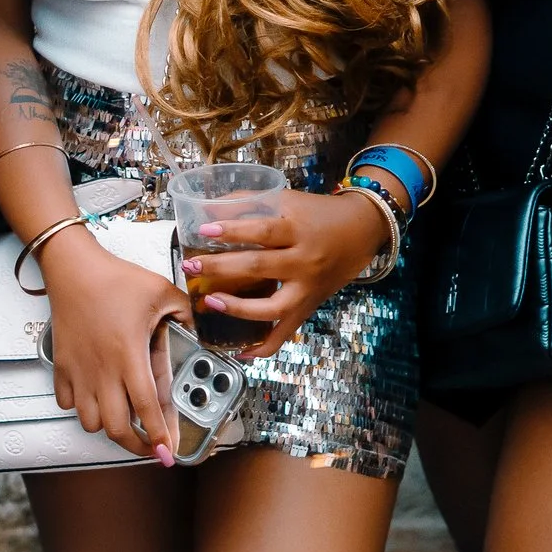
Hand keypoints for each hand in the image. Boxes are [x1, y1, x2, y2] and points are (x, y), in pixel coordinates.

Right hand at [38, 233, 191, 461]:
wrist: (73, 268)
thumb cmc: (115, 278)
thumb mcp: (161, 291)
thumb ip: (185, 312)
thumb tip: (199, 325)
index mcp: (129, 356)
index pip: (146, 408)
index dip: (159, 435)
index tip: (167, 452)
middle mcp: (102, 371)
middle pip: (116, 428)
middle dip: (136, 444)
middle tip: (151, 444)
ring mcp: (79, 372)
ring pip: (89, 422)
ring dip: (108, 427)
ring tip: (124, 420)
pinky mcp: (61, 367)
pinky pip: (67, 403)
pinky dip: (81, 408)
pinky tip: (95, 398)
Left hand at [180, 190, 391, 359]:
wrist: (360, 232)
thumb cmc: (319, 213)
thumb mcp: (288, 199)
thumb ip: (251, 202)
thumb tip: (209, 208)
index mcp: (299, 229)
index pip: (263, 231)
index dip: (232, 230)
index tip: (204, 229)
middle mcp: (304, 261)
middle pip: (259, 267)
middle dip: (221, 267)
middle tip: (191, 265)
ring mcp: (307, 289)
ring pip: (271, 307)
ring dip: (237, 308)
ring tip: (210, 301)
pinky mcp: (308, 308)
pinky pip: (285, 334)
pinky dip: (263, 347)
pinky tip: (239, 351)